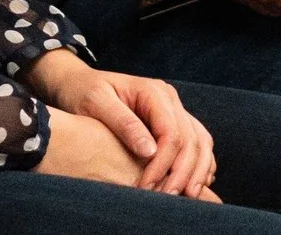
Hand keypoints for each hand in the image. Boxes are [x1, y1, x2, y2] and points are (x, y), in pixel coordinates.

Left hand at [31, 53, 217, 196]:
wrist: (79, 82)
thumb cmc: (84, 91)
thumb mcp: (96, 103)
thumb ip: (124, 124)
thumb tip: (150, 151)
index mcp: (152, 92)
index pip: (171, 133)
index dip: (164, 164)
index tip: (147, 186)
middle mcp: (169, 99)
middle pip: (191, 140)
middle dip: (182, 173)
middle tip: (167, 198)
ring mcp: (173, 109)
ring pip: (201, 142)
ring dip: (197, 171)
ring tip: (186, 195)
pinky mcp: (172, 121)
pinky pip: (197, 142)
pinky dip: (201, 163)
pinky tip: (192, 182)